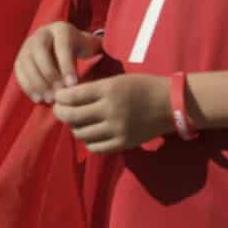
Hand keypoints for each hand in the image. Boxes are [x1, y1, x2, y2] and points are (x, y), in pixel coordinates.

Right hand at [16, 21, 100, 102]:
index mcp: (61, 29)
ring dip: (37, 82)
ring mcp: (28, 44)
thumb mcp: (90, 45)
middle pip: (40, 52)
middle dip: (49, 74)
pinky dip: (27, 85)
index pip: (61, 46)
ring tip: (49, 99)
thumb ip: (99, 50)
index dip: (66, 65)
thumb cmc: (80, 47)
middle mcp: (42, 33)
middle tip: (59, 94)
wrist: (60, 42)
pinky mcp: (20, 56)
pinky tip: (38, 98)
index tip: (73, 85)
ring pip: (27, 61)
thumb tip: (116, 54)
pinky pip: (19, 70)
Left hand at [51, 72, 171, 152]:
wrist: (170, 104)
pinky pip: (96, 147)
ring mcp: (117, 130)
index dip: (60, 97)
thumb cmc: (142, 86)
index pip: (72, 96)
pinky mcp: (124, 143)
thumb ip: (93, 89)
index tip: (57, 96)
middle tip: (59, 109)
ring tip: (76, 121)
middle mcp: (110, 111)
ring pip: (81, 134)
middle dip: (61, 113)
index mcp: (108, 90)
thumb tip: (67, 95)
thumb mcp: (116, 80)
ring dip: (74, 127)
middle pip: (73, 117)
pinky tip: (90, 133)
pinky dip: (88, 141)